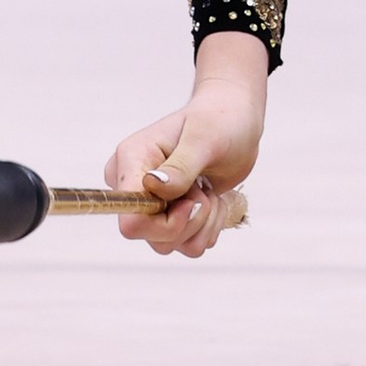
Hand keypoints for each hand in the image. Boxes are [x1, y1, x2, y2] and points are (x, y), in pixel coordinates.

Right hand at [107, 30, 267, 257]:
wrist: (236, 120)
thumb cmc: (220, 120)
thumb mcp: (205, 138)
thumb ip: (181, 166)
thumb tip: (153, 186)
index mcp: (131, 160)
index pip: (130, 218)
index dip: (163, 222)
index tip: (190, 200)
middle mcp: (135, 186)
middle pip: (151, 236)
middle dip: (189, 220)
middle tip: (203, 189)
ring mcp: (151, 205)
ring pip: (169, 245)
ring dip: (202, 223)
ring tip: (209, 190)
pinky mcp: (170, 216)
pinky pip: (187, 245)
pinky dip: (208, 227)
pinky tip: (212, 199)